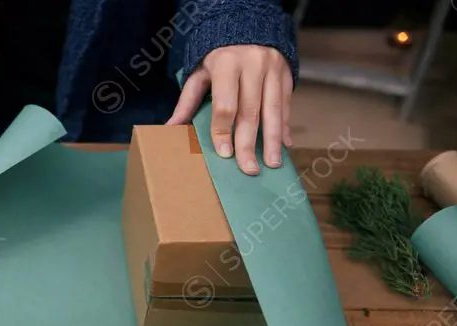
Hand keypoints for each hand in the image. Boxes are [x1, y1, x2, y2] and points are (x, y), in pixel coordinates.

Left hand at [168, 45, 292, 175]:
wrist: (247, 25)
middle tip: (249, 169)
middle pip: (250, 112)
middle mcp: (252, 64)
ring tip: (272, 164)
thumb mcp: (199, 73)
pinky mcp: (286, 73)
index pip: (225, 105)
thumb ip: (187, 101)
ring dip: (273, 140)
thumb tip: (170, 129)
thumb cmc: (217, 57)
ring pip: (273, 110)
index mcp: (226, 64)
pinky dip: (284, 126)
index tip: (224, 154)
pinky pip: (285, 104)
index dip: (223, 131)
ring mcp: (273, 68)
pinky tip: (284, 145)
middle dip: (249, 144)